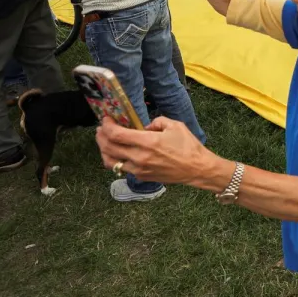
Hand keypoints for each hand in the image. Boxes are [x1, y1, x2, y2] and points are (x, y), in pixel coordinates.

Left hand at [96, 116, 218, 184]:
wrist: (197, 168)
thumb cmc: (188, 146)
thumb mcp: (175, 125)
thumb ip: (157, 121)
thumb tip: (145, 126)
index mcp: (148, 142)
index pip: (116, 134)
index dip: (107, 126)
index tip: (106, 120)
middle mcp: (139, 157)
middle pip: (109, 147)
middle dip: (101, 136)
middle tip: (101, 129)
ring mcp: (138, 169)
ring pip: (110, 161)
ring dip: (103, 150)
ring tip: (104, 142)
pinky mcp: (141, 176)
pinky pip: (121, 168)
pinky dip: (115, 159)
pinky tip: (118, 153)